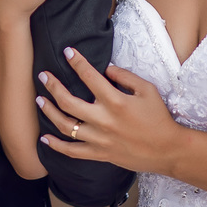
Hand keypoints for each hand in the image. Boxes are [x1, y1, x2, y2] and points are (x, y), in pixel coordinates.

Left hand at [37, 48, 183, 174]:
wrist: (167, 150)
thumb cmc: (158, 117)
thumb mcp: (148, 90)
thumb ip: (125, 77)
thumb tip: (105, 68)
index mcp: (115, 101)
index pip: (89, 77)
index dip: (77, 62)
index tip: (67, 52)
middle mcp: (103, 120)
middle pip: (68, 102)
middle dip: (52, 86)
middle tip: (42, 75)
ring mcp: (99, 139)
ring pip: (65, 126)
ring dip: (49, 112)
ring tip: (39, 100)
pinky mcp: (100, 154)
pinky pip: (72, 151)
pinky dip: (56, 146)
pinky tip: (44, 138)